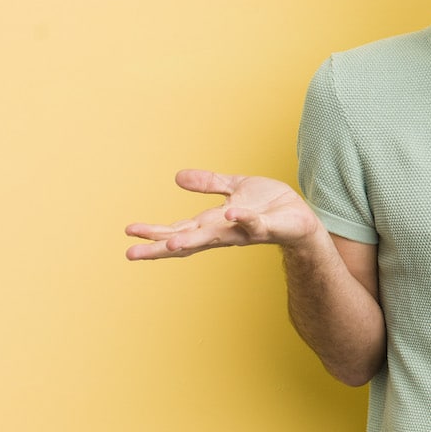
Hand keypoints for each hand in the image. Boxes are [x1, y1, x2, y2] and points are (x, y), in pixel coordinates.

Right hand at [126, 170, 319, 259]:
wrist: (301, 216)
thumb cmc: (267, 206)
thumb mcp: (234, 188)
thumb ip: (209, 184)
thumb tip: (177, 177)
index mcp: (213, 224)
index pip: (178, 229)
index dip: (154, 232)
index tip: (129, 233)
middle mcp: (224, 232)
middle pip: (187, 241)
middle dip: (160, 247)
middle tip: (131, 254)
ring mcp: (245, 231)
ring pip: (215, 238)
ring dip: (193, 240)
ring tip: (170, 243)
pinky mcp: (268, 227)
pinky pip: (254, 225)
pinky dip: (243, 220)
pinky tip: (230, 215)